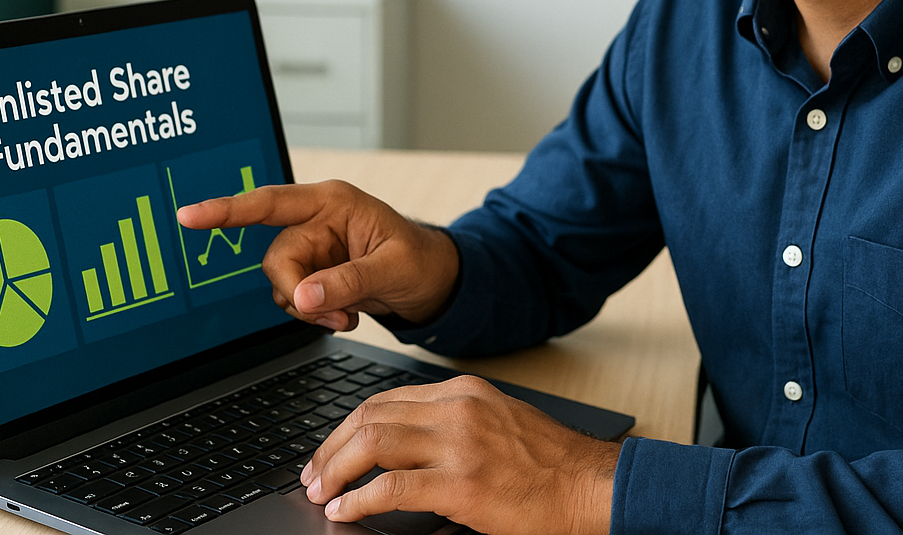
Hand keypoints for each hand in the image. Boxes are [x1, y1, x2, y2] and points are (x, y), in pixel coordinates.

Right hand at [175, 179, 458, 330]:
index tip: (189, 215)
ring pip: (281, 282)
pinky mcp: (312, 272)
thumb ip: (347, 282)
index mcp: (332, 202)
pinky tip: (342, 314)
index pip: (270, 202)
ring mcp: (313, 248)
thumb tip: (302, 297)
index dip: (227, 210)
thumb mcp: (392, 270)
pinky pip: (292, 296)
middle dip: (297, 293)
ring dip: (307, 308)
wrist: (435, 282)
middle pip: (276, 258)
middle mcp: (316, 221)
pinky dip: (311, 313)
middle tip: (334, 315)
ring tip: (346, 315)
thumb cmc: (422, 261)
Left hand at [301, 375, 620, 534]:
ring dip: (336, 470)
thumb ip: (452, 423)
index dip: (348, 426)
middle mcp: (459, 409)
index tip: (329, 450)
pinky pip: (391, 489)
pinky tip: (347, 511)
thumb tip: (400, 445)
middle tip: (313, 475)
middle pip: (371, 416)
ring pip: (373, 443)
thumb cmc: (549, 464)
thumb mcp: (498, 423)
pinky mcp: (462, 485)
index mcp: (465, 391)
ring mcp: (460, 445)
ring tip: (322, 493)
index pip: (387, 399)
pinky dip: (359, 500)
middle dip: (331, 447)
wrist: (590, 486)